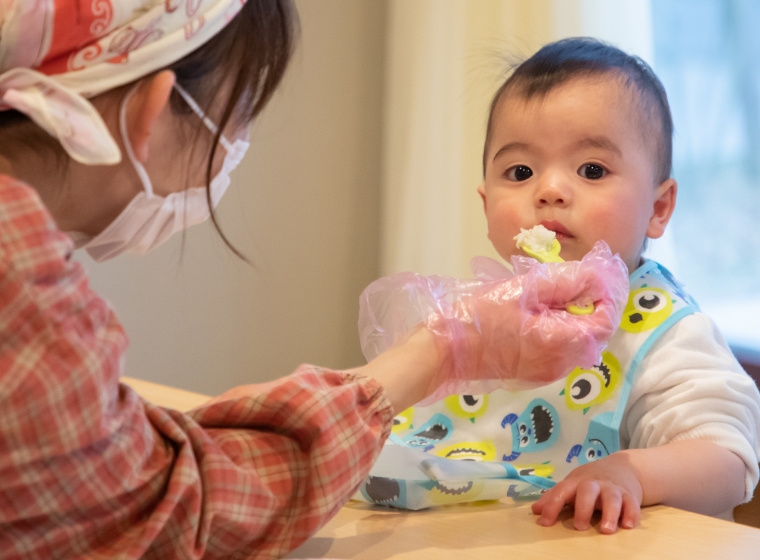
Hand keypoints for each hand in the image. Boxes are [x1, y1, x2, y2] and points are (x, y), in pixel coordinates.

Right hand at [420, 241, 628, 401]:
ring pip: (576, 342)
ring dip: (571, 316)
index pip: (606, 319)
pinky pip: (558, 350)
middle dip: (588, 303)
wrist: (442, 353)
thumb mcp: (522, 289)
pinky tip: (534, 313)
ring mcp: (547, 372)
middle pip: (593, 332)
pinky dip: (557, 329)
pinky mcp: (532, 374)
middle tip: (569, 278)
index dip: (607, 294)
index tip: (594, 272)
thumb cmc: (478, 318)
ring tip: (548, 294)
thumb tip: (597, 276)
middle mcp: (561, 364)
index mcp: (562, 342)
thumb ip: (563, 281)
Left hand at [531, 451, 642, 533]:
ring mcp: (613, 489)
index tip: (545, 523)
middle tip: (579, 527)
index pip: (561, 491)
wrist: (622, 466)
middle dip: (583, 508)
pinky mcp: (630, 495)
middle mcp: (594, 484)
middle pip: (588, 491)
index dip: (552, 506)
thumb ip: (554, 497)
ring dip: (610, 514)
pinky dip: (631, 514)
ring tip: (606, 530)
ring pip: (612, 498)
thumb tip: (535, 510)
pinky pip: (632, 504)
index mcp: (577, 481)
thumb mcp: (571, 484)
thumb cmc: (591, 480)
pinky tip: (628, 525)